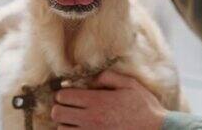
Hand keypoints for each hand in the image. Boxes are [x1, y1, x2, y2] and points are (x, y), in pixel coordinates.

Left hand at [52, 70, 167, 129]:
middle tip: (69, 107)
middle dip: (60, 107)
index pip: (63, 96)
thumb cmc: (144, 107)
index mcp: (97, 101)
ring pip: (61, 129)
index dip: (64, 93)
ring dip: (65, 123)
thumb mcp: (130, 84)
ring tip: (76, 120)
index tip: (70, 94)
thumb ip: (108, 77)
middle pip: (57, 113)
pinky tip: (82, 129)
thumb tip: (91, 77)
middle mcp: (90, 118)